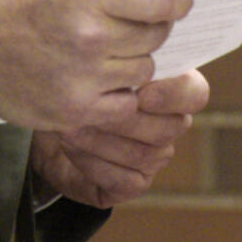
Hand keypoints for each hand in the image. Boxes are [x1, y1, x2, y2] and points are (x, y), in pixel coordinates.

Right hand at [0, 0, 191, 130]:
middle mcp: (89, 34)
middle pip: (156, 35)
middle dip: (150, 26)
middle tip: (127, 21)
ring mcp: (84, 78)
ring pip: (144, 70)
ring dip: (132, 59)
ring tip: (101, 48)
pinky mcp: (77, 112)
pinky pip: (125, 103)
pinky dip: (117, 91)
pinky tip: (93, 75)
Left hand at [30, 68, 209, 209]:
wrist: (46, 118)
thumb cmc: (74, 79)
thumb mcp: (92, 61)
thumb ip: (117, 57)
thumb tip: (126, 61)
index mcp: (169, 86)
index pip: (195, 93)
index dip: (173, 94)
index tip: (140, 92)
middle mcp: (168, 124)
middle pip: (169, 128)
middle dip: (123, 117)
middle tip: (88, 106)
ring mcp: (154, 157)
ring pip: (144, 155)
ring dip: (101, 138)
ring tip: (69, 124)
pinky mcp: (133, 184)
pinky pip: (125, 181)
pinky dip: (93, 162)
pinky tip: (70, 146)